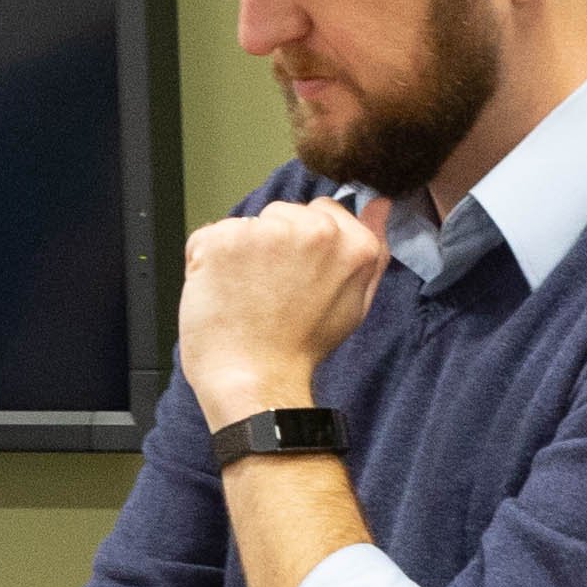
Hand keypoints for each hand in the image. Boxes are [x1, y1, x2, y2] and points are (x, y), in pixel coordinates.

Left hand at [179, 194, 390, 426]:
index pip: (323, 210)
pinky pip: (210, 237)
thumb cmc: (302, 349)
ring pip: (248, 224)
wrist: (257, 381)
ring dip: (241, 251)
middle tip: (271, 289)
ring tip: (246, 293)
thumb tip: (379, 205)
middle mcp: (315, 230)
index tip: (297, 273)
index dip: (304, 243)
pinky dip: (208, 261)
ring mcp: (267, 232)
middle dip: (274, 243)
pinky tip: (222, 292)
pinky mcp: (224, 240)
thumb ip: (372, 251)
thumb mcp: (356, 302)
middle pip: (284, 212)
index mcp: (353, 243)